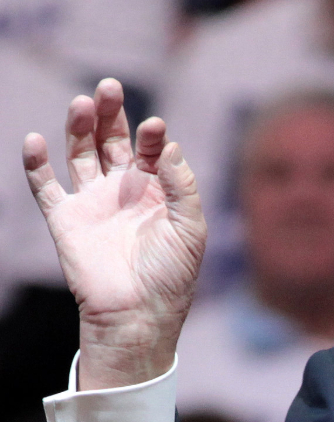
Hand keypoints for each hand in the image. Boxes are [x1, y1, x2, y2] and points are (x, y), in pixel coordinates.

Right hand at [22, 79, 205, 389]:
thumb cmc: (172, 276)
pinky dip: (37, 163)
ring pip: (81, 153)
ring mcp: (93, 202)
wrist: (138, 315)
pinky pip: (46, 186)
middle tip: (110, 87)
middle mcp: (124, 190)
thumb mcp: (190, 228)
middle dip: (112, 114)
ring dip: (80, 127)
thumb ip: (182, 185)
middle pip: (113, 141)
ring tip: (82, 103)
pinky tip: (35, 140)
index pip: (153, 150)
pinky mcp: (66, 219)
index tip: (155, 128)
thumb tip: (170, 146)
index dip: (153, 136)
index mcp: (159, 191)